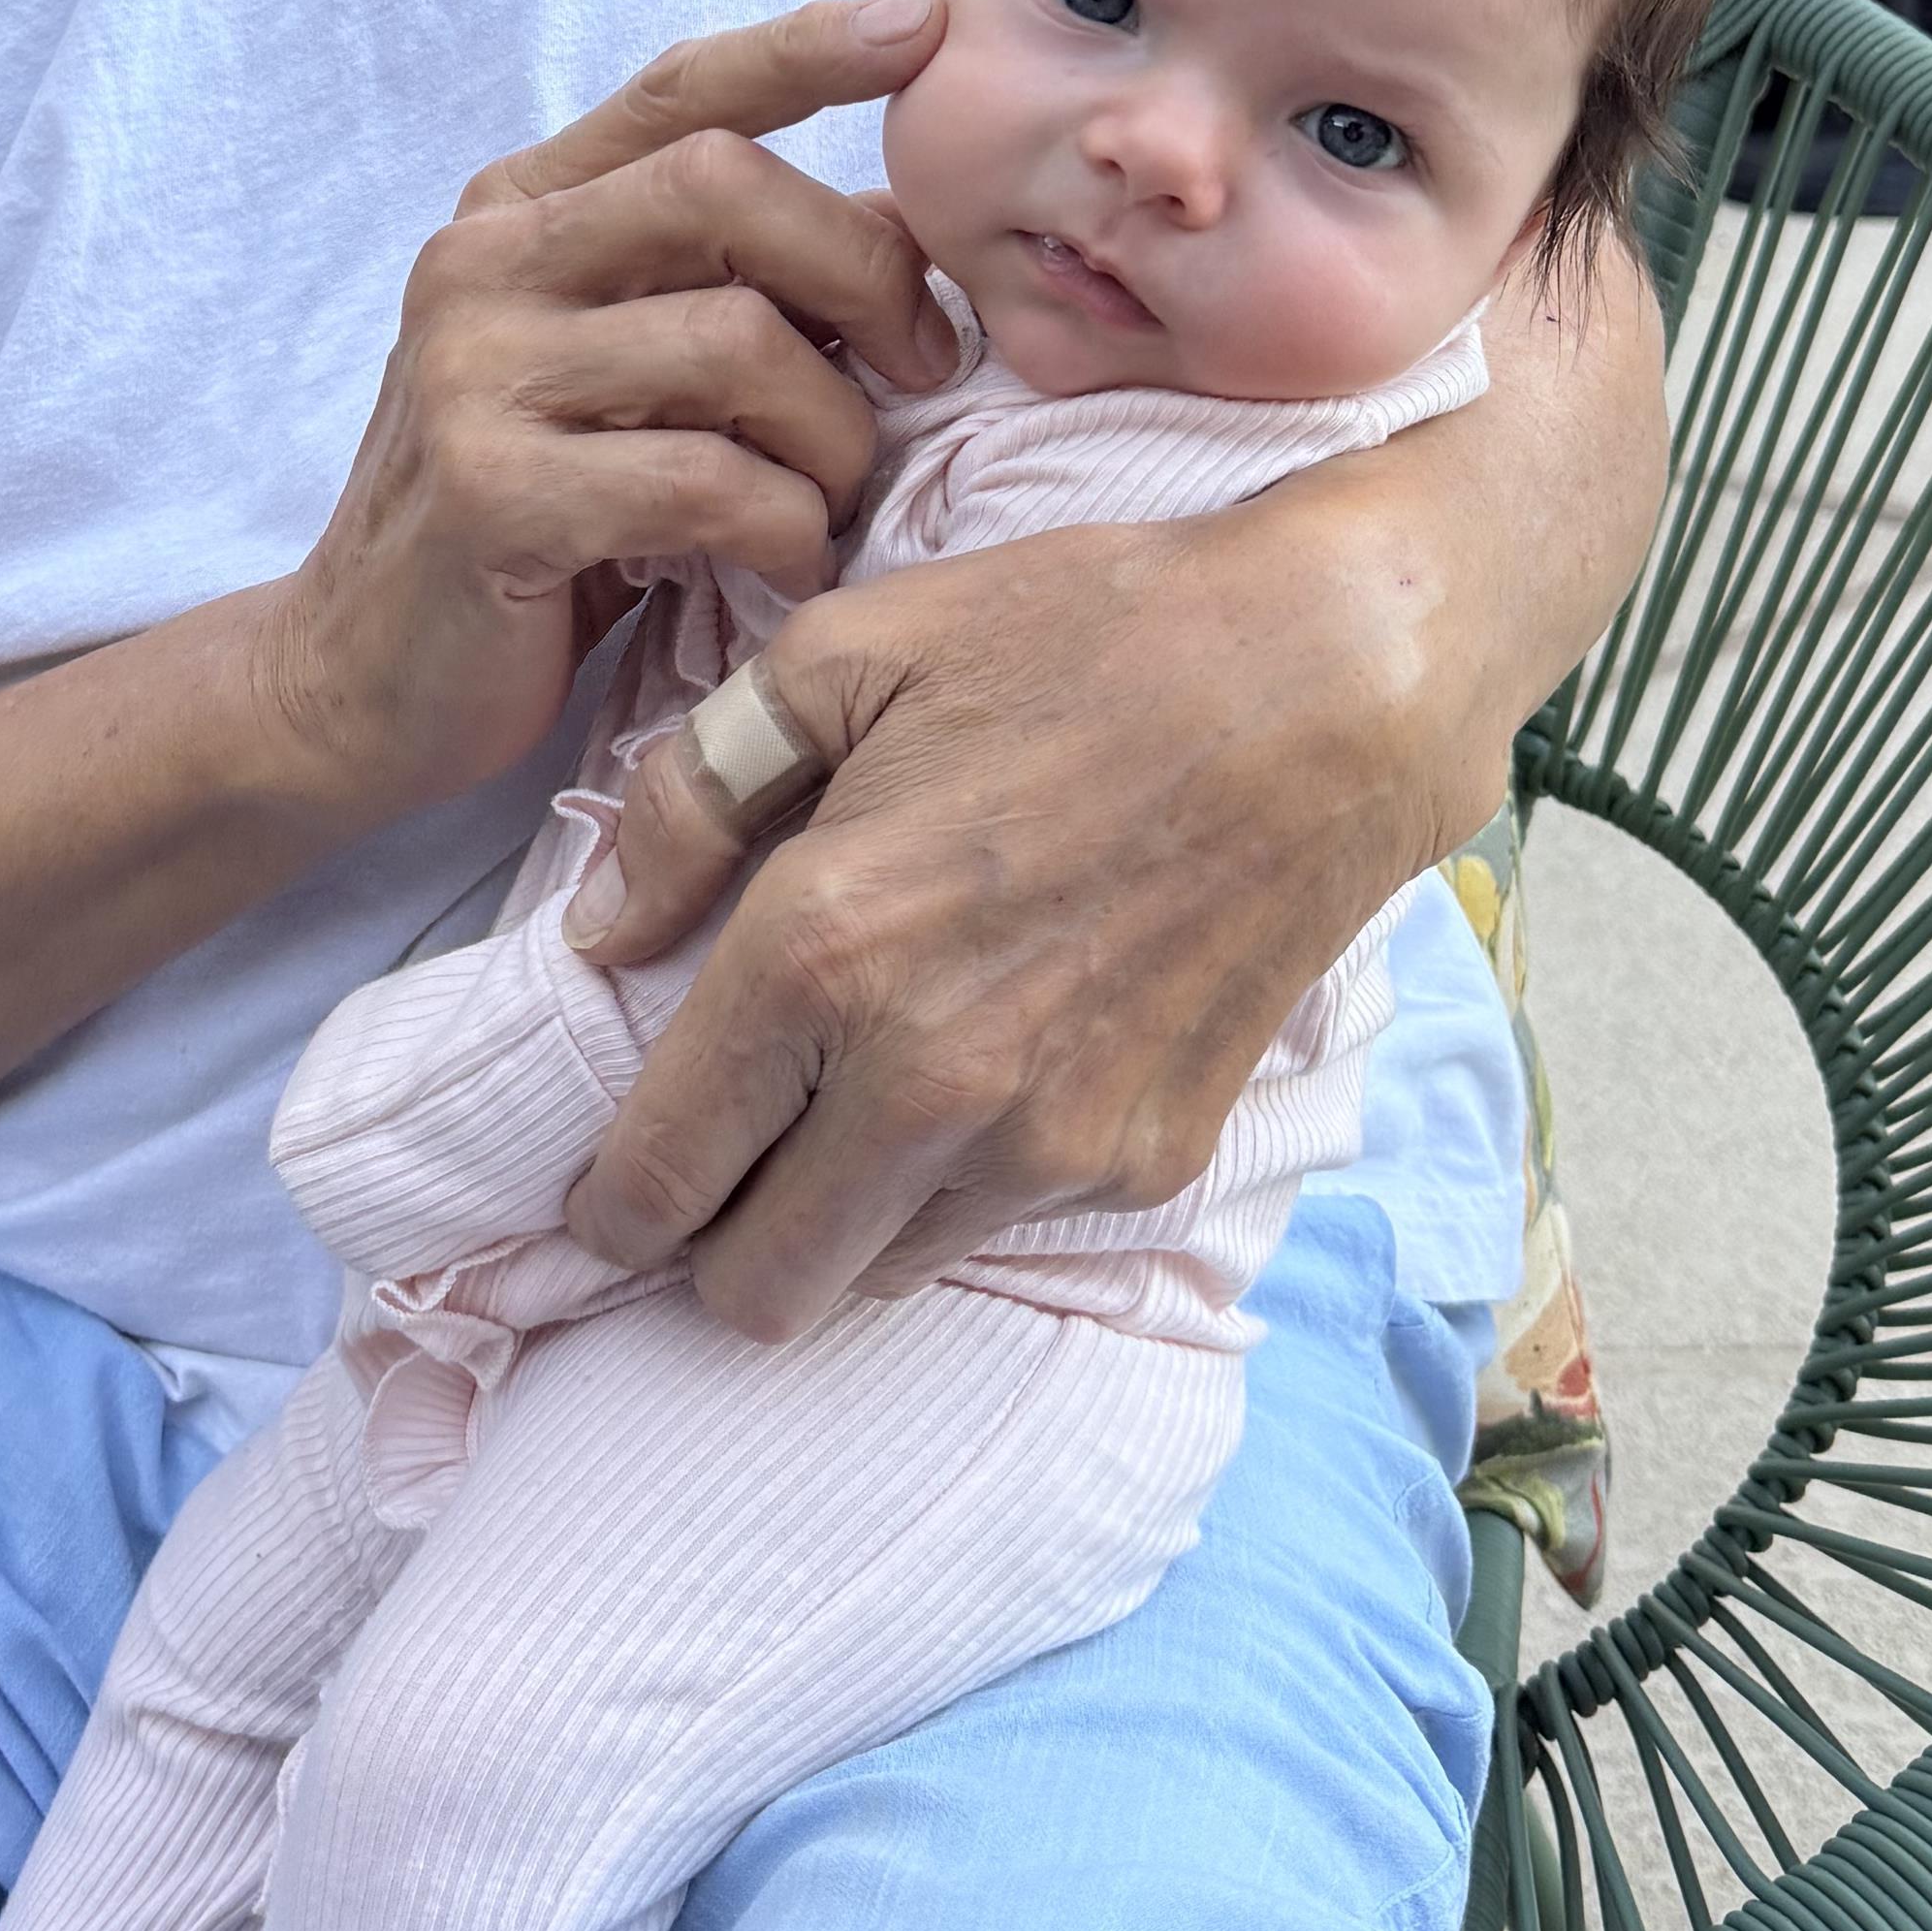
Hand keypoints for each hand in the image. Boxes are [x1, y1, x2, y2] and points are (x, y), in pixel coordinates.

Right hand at [253, 0, 959, 834]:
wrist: (358, 681)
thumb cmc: (531, 517)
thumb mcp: (624, 374)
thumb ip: (732, 284)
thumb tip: (902, 217)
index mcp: (519, 212)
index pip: (676, 89)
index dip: (803, 47)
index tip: (921, 22)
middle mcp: (482, 265)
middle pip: (722, 183)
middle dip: (863, 269)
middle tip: (924, 365)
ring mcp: (473, 373)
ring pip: (738, 339)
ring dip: (836, 433)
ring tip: (834, 497)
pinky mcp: (490, 495)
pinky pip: (706, 480)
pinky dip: (787, 527)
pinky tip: (788, 563)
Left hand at [557, 234, 1666, 1337]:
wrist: (1330, 687)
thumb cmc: (1081, 638)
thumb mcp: (846, 650)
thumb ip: (690, 794)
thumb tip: (601, 929)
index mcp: (820, 956)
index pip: (657, 1179)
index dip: (606, 1206)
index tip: (606, 1189)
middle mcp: (925, 1084)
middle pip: (756, 1292)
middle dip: (710, 1246)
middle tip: (719, 1165)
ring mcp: (1049, 1143)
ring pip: (877, 1279)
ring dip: (837, 1224)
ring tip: (848, 1113)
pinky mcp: (1149, 1161)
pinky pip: (1002, 1226)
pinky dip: (963, 1184)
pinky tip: (985, 1068)